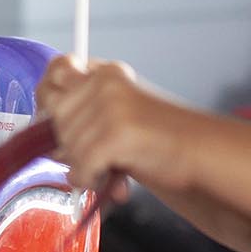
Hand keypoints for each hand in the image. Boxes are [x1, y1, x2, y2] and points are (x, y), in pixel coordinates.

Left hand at [36, 56, 201, 197]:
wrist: (203, 152)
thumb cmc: (163, 139)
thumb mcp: (121, 113)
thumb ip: (85, 115)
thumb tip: (47, 138)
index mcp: (107, 72)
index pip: (57, 69)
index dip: (48, 97)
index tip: (53, 118)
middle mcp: (105, 82)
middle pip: (54, 115)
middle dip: (65, 143)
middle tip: (87, 159)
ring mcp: (110, 106)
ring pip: (66, 146)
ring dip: (82, 168)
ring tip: (108, 172)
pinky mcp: (116, 133)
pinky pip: (80, 166)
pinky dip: (90, 180)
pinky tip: (110, 182)